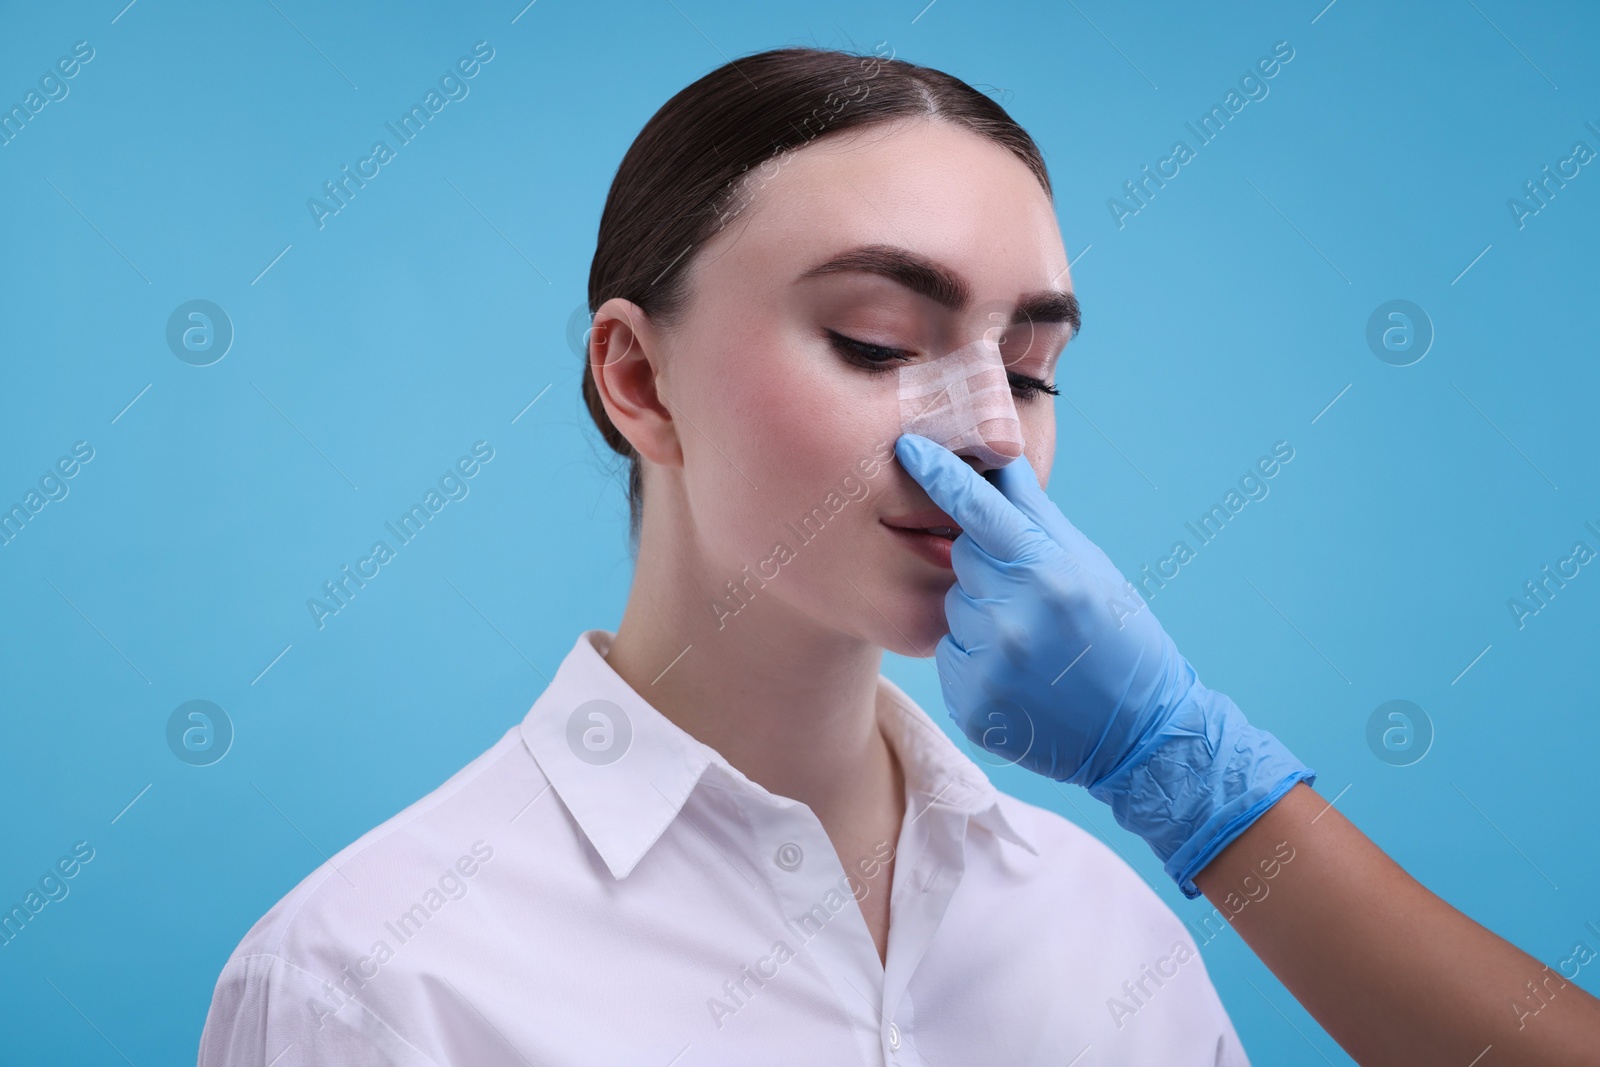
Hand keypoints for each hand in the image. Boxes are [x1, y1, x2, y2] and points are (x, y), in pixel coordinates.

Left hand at [893, 432, 1314, 896]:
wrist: (1141, 733)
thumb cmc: (1119, 636)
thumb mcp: (1090, 565)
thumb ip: (1037, 514)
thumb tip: (999, 456)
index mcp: (1048, 572)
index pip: (977, 510)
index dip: (939, 475)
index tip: (906, 446)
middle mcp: (1015, 616)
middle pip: (962, 560)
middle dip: (987, 569)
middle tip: (1032, 597)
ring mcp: (991, 664)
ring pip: (954, 611)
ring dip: (981, 617)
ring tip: (1030, 643)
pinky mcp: (973, 704)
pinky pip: (950, 659)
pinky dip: (974, 661)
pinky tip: (1017, 676)